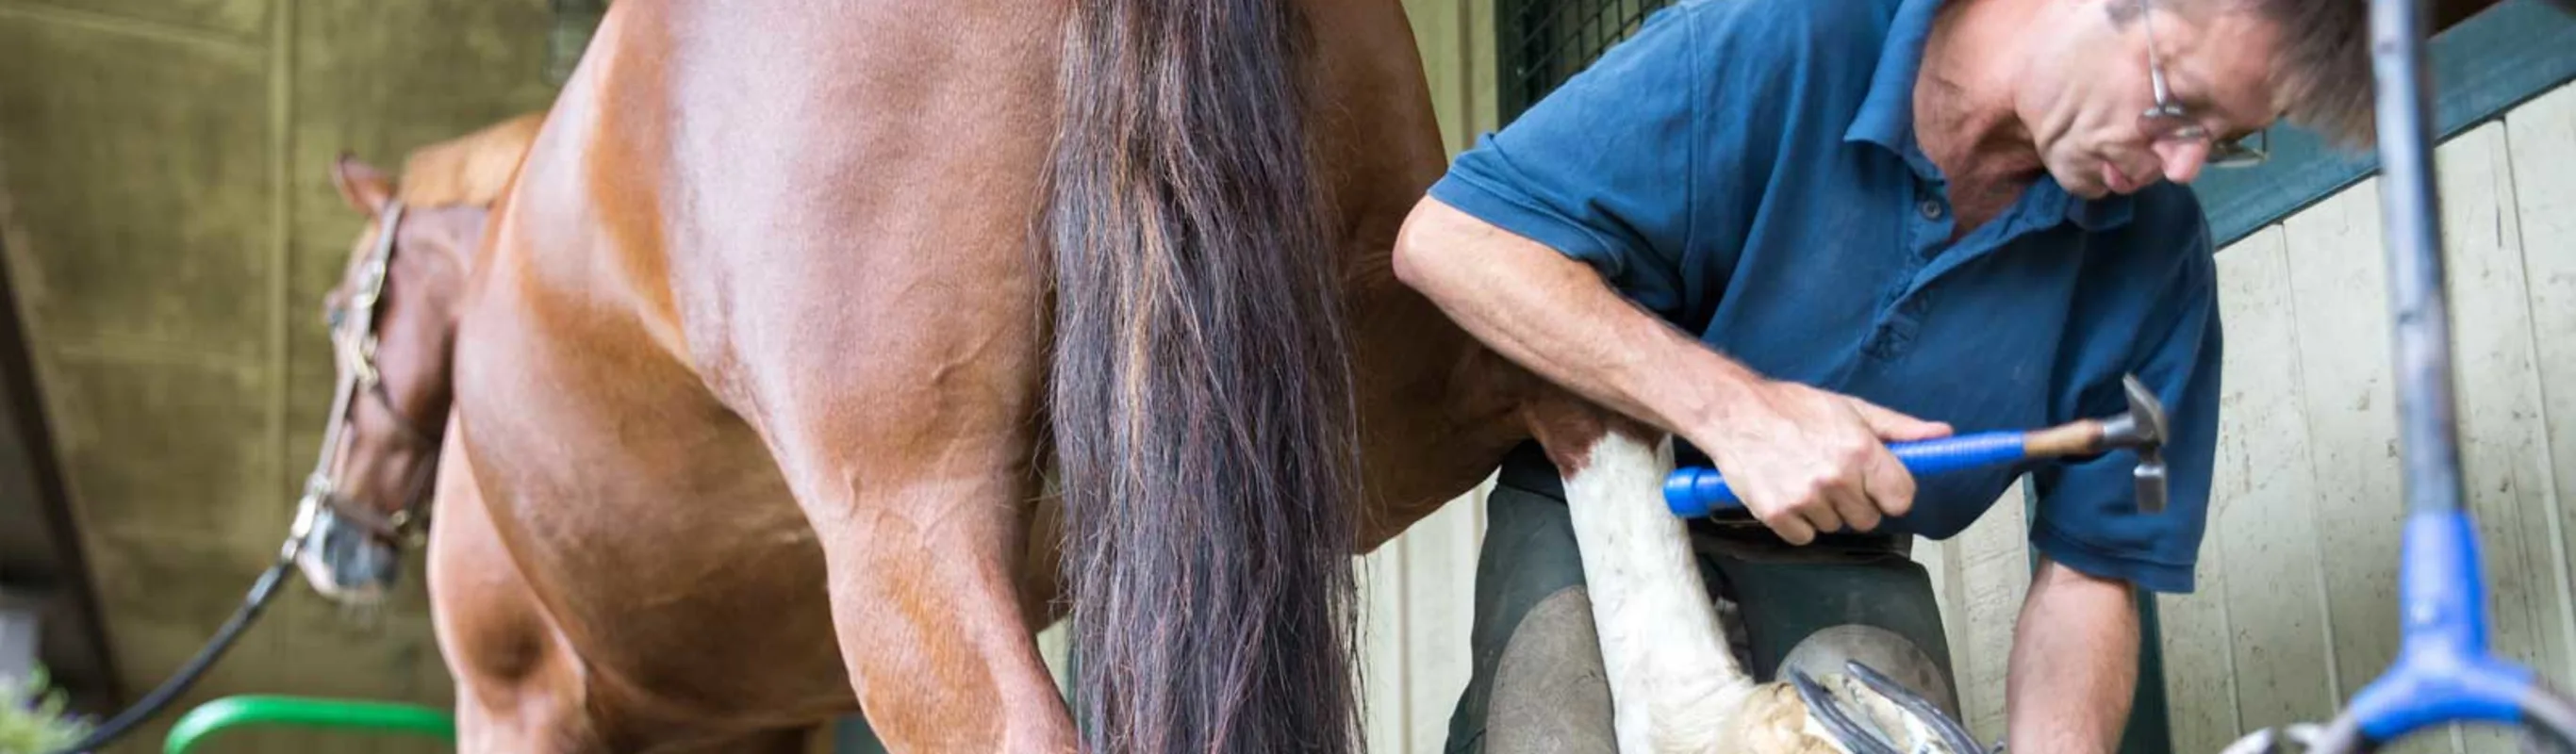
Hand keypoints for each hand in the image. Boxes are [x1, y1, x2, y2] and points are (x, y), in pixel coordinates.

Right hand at [1682, 380, 1951, 543]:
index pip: (1901, 499)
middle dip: (1855, 502)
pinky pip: (1804, 537)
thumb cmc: (1795, 408)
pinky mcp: (1777, 514)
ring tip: (1804, 478)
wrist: (1735, 413)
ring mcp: (1805, 499)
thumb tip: (1944, 435)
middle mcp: (1837, 478)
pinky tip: (1788, 492)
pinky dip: (1797, 522)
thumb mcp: (1852, 409)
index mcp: (1861, 451)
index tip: (1876, 485)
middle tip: (1832, 476)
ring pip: (1835, 527)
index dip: (1890, 493)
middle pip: (1868, 519)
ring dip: (1824, 511)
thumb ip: (1900, 429)